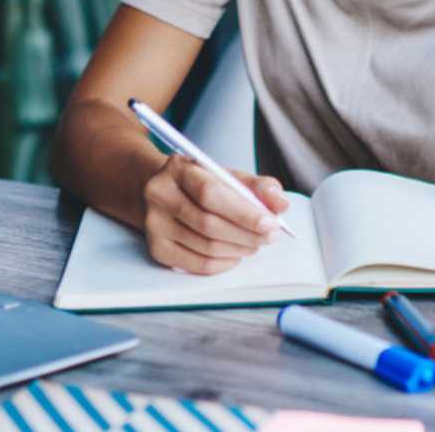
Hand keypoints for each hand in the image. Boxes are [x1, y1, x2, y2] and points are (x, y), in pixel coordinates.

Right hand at [141, 155, 291, 273]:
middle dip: (246, 234)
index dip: (244, 212)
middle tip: (270, 236)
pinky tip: (236, 254)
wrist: (163, 192)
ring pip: (205, 247)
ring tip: (255, 244)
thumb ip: (258, 186)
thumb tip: (280, 204)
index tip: (271, 222)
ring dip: (239, 249)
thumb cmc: (200, 184)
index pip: (210, 193)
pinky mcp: (156, 249)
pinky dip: (224, 263)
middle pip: (207, 224)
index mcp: (178, 168)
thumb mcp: (228, 176)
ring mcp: (154, 224)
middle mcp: (159, 195)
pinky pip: (197, 265)